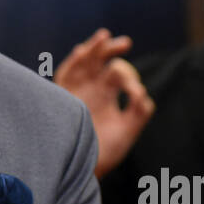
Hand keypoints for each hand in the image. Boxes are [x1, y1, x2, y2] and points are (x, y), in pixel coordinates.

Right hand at [55, 28, 154, 178]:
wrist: (79, 167)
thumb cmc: (102, 153)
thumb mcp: (125, 132)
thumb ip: (138, 114)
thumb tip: (142, 94)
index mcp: (106, 95)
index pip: (119, 76)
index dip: (130, 79)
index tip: (135, 93)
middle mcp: (90, 88)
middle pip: (101, 61)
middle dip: (112, 50)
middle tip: (126, 43)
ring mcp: (76, 90)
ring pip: (84, 62)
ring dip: (94, 48)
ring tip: (105, 36)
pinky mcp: (61, 95)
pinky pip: (66, 74)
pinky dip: (73, 62)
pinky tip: (82, 51)